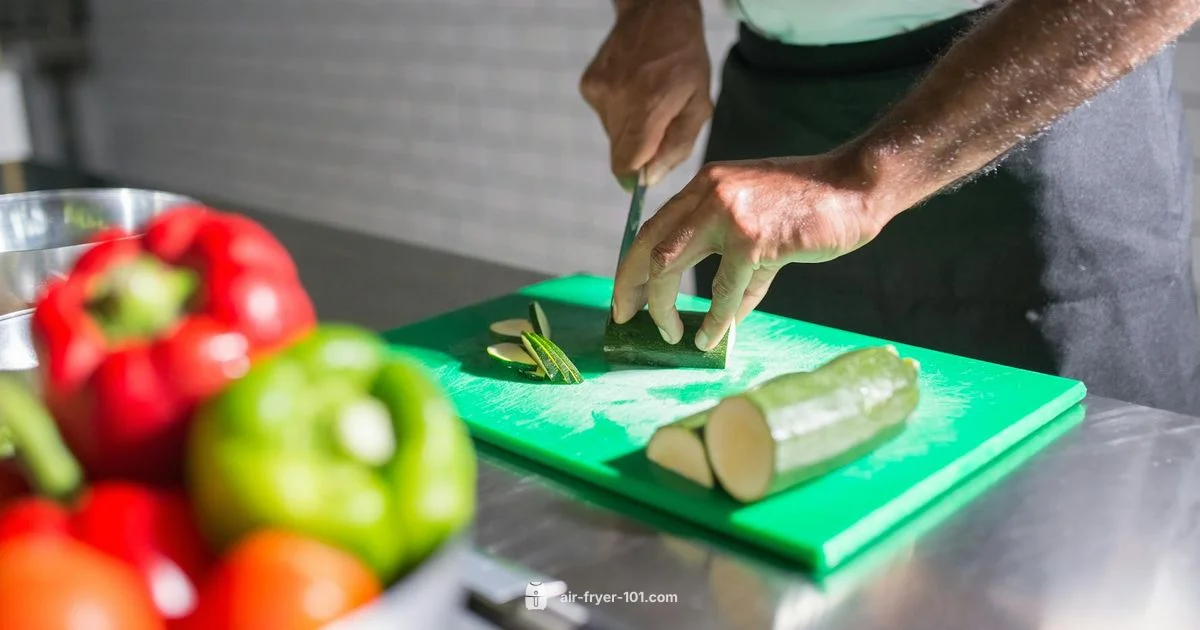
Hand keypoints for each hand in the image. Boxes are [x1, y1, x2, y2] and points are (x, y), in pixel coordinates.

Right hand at [579, 0, 711, 188]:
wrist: (655, 12)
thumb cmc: (685, 59)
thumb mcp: (699, 105)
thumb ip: (677, 146)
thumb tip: (649, 179)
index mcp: (648, 106)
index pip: (626, 165)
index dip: (637, 174)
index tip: (648, 169)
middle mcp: (618, 99)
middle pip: (619, 154)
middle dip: (639, 149)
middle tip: (657, 121)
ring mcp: (598, 91)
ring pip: (612, 136)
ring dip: (630, 128)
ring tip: (646, 97)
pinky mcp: (588, 85)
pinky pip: (603, 116)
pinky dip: (618, 111)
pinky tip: (631, 87)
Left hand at [611, 153, 899, 350]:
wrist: (855, 186)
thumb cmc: (810, 209)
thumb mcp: (756, 225)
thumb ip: (731, 262)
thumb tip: (717, 318)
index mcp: (704, 186)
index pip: (651, 228)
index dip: (632, 266)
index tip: (625, 297)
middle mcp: (707, 193)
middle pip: (648, 246)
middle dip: (631, 288)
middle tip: (626, 319)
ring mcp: (728, 213)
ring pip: (670, 266)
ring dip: (663, 308)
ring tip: (671, 335)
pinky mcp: (754, 238)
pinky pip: (722, 290)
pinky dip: (714, 319)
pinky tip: (710, 336)